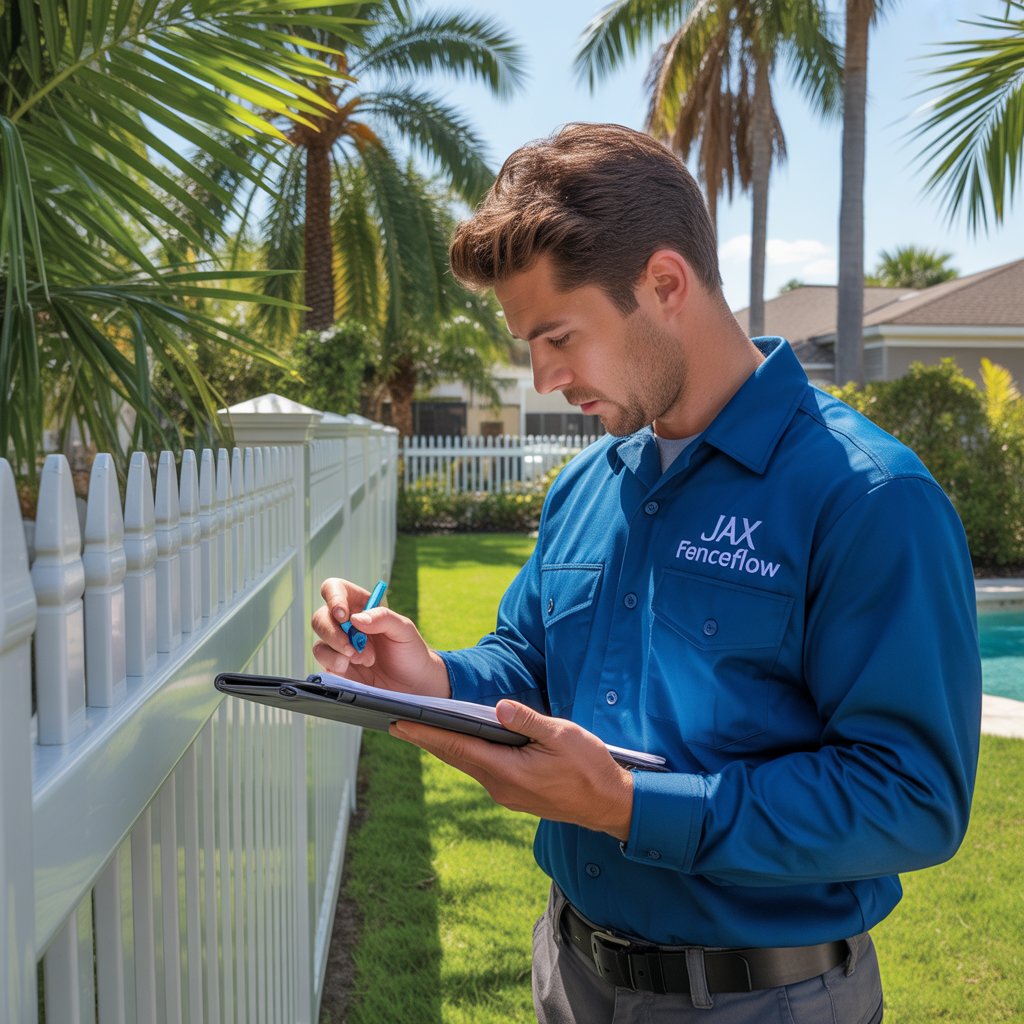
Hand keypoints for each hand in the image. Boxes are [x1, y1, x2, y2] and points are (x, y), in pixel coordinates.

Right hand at [311, 577, 450, 697]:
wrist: (411, 683)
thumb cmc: (410, 651)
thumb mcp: (404, 629)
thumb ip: (382, 617)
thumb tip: (355, 619)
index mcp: (361, 605)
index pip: (335, 589)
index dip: (333, 597)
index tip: (343, 615)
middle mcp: (346, 623)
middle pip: (321, 616)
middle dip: (333, 632)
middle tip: (352, 646)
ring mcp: (339, 644)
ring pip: (320, 639)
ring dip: (339, 649)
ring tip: (365, 659)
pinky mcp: (335, 664)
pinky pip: (323, 659)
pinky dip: (335, 662)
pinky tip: (353, 667)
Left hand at [391, 700, 633, 840]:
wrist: (610, 805)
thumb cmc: (589, 767)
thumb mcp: (562, 735)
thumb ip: (528, 720)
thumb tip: (499, 706)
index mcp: (507, 770)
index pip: (457, 746)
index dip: (426, 734)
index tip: (400, 723)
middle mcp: (500, 786)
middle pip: (456, 757)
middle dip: (426, 739)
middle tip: (397, 723)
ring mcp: (506, 793)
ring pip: (468, 764)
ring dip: (444, 747)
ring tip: (421, 730)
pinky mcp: (515, 794)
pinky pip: (482, 770)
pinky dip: (465, 754)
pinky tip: (461, 743)